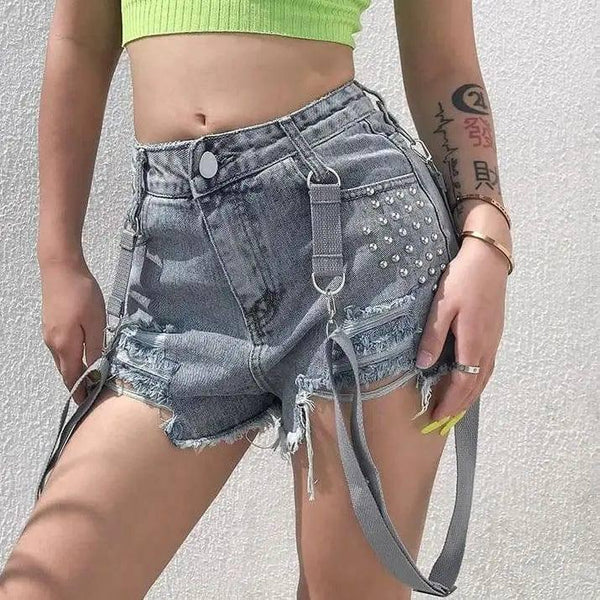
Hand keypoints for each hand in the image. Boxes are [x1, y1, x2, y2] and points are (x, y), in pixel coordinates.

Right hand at [40, 257, 105, 403]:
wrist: (61, 268)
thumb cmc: (82, 294)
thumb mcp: (96, 322)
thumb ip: (96, 348)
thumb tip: (97, 370)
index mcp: (65, 346)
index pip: (73, 378)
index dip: (80, 392)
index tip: (89, 404)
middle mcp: (53, 344)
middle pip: (66, 371)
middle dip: (78, 384)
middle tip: (93, 394)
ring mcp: (49, 334)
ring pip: (63, 360)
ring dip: (75, 371)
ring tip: (91, 378)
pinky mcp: (51, 326)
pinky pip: (61, 349)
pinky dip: (71, 358)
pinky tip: (83, 356)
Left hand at [415, 234, 507, 422]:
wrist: (489, 260)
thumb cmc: (462, 280)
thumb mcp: (442, 307)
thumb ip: (433, 337)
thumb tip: (423, 366)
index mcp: (473, 342)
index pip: (463, 382)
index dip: (450, 402)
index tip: (437, 417)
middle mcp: (487, 346)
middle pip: (475, 385)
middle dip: (459, 405)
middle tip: (443, 420)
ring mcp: (494, 340)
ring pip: (483, 377)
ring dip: (470, 396)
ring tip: (455, 408)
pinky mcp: (495, 333)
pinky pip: (487, 366)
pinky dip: (477, 381)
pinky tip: (469, 382)